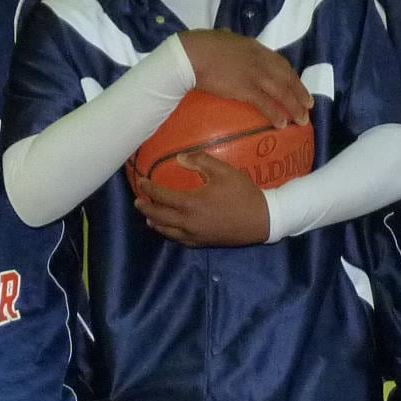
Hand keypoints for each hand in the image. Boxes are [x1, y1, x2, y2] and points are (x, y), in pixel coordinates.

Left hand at [134, 153, 271, 247]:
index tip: (141, 183)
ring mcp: (195, 235)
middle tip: (138, 201)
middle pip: (159, 217)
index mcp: (191, 204)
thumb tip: (180, 158)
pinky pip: (180, 240)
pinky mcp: (203, 243)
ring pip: (167, 231)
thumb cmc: (243, 193)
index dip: (149, 189)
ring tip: (148, 216)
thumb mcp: (224, 171)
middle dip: (146, 208)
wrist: (262, 220)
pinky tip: (169, 230)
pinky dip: (170, 233)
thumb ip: (200, 162)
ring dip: (155, 222)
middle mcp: (188, 222)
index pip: (162, 196)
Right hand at [178, 30, 311, 125]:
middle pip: (287, 78)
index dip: (292, 76)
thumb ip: (230, 39)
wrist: (193, 54)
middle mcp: (261, 61)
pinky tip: (282, 124)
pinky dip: (276, 114)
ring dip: (294, 107)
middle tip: (309, 106)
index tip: (298, 86)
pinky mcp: (246, 89)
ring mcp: (255, 75)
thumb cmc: (202, 45)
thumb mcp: (224, 37)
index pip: (281, 63)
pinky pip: (266, 104)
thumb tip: (227, 34)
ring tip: (302, 120)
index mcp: (256, 47)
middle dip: (300, 93)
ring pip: (282, 92)